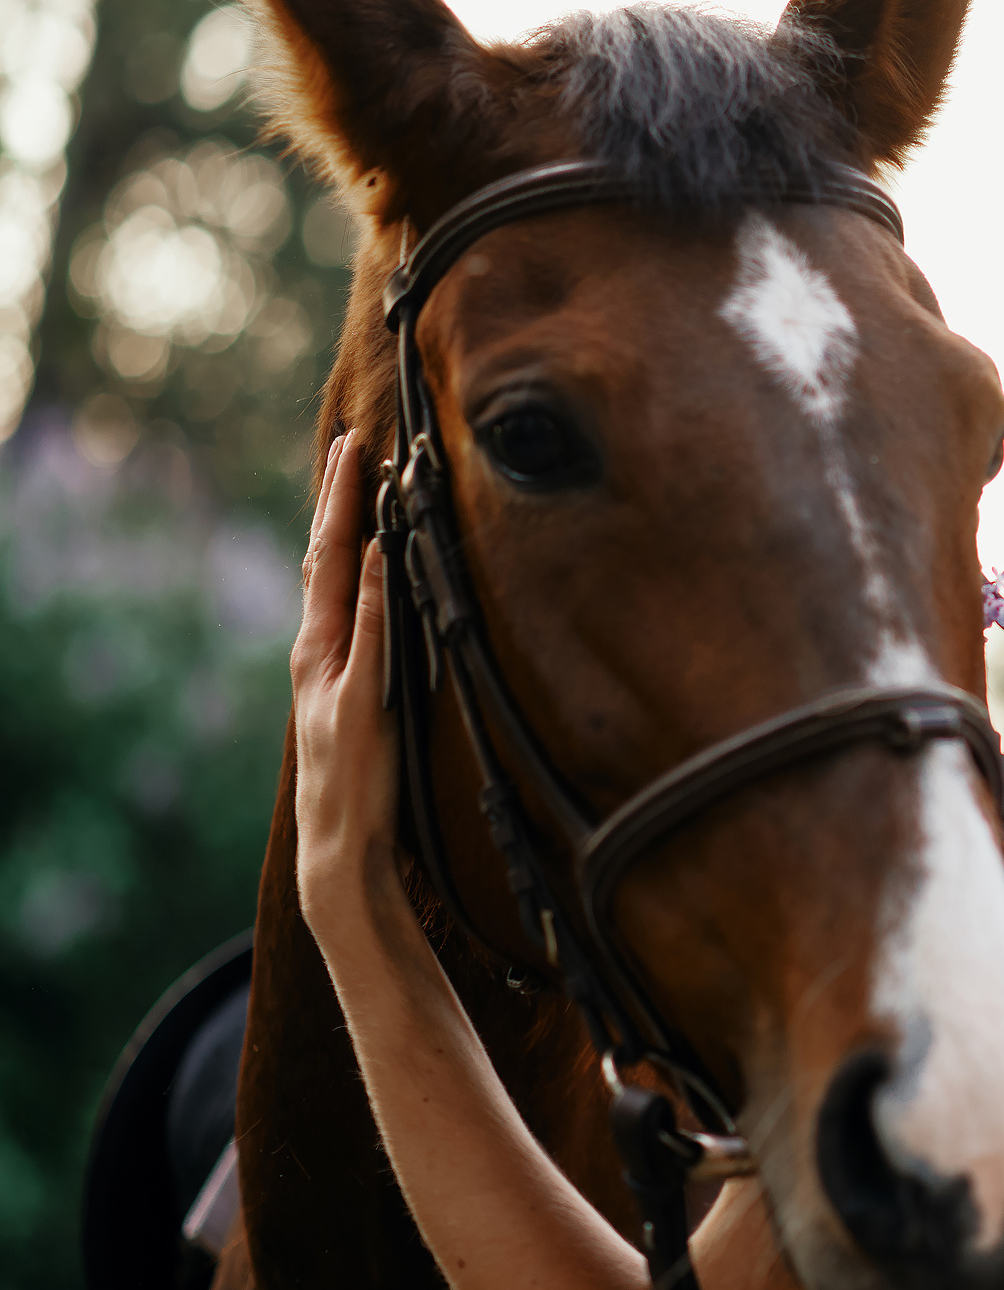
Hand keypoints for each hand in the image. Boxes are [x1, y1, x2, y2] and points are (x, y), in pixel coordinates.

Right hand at [291, 431, 402, 929]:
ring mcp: (333, 677)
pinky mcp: (356, 705)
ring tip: (360, 471)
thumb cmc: (363, 779)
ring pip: (337, 585)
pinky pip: (369, 637)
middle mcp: (317, 655)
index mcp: (322, 651)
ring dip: (349, 525)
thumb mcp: (368, 703)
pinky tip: (385, 554)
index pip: (328, 566)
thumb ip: (374, 655)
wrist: (341, 849)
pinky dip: (375, 593)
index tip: (350, 456)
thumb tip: (400, 607)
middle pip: (324, 560)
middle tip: (348, 441)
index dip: (337, 510)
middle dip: (336, 498)